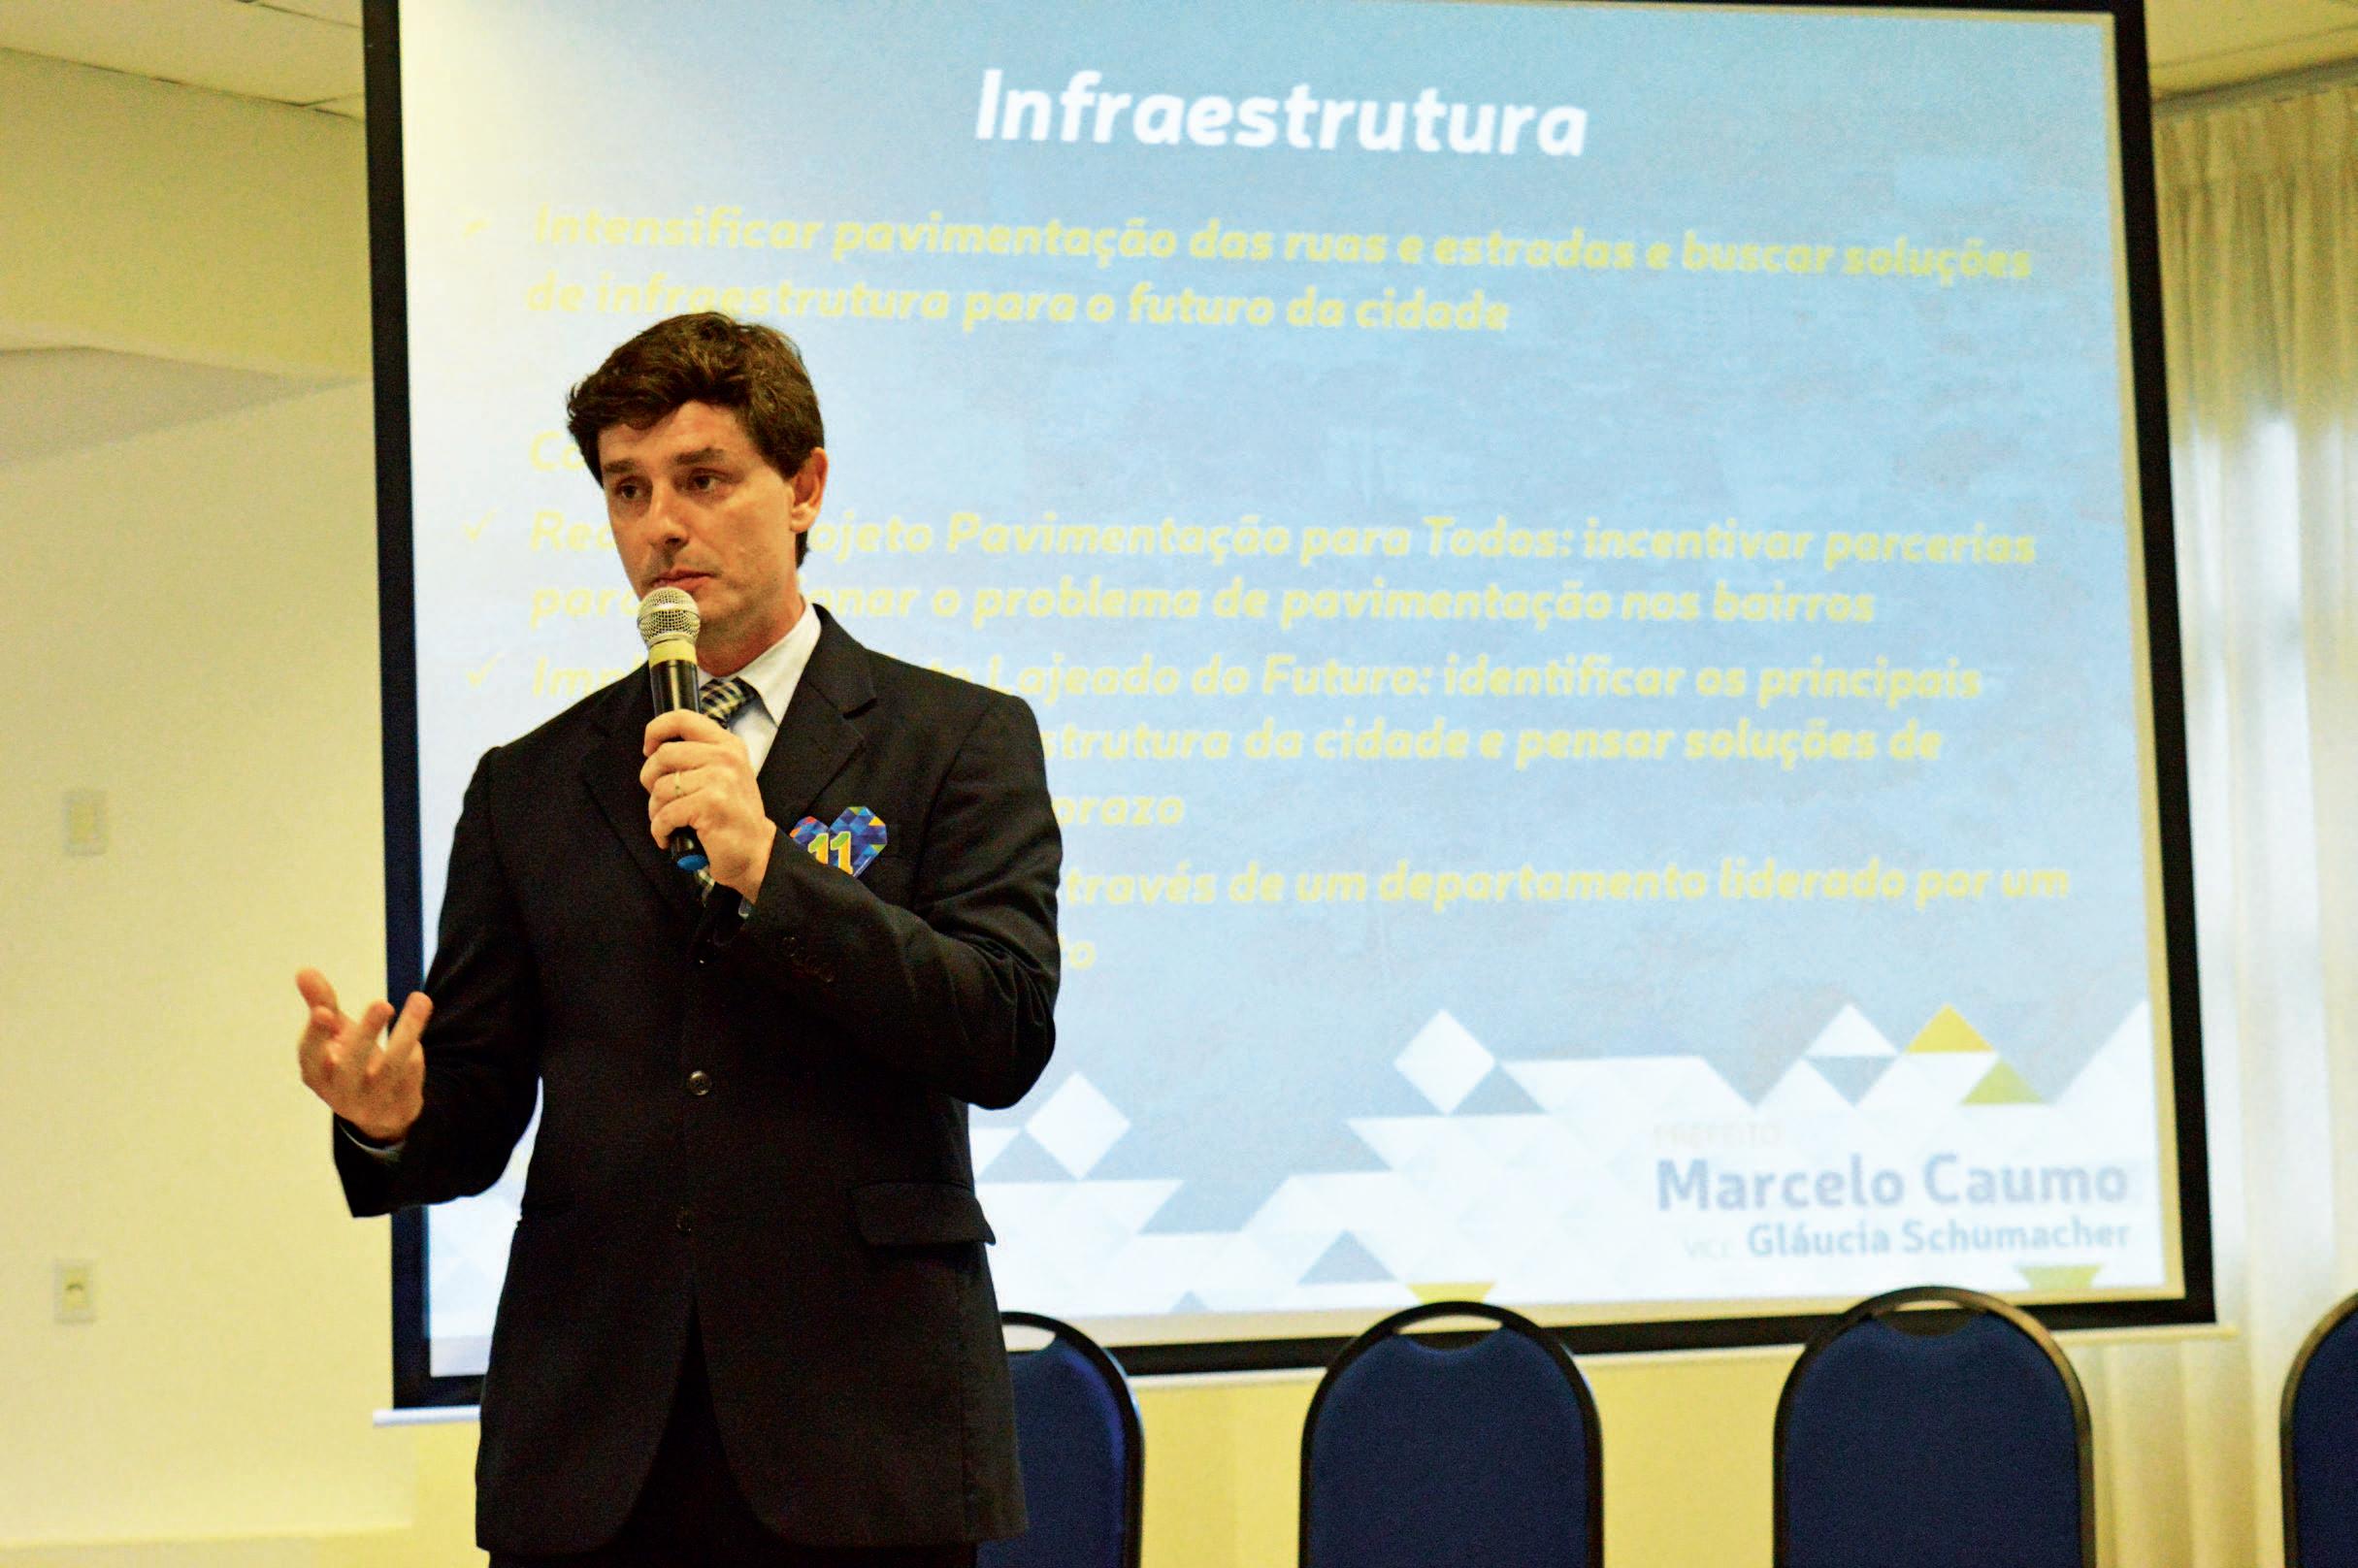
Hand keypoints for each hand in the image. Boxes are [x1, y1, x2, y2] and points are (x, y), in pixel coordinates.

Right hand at [295, 968, 428, 1142]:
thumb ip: (322, 1003)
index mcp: (317, 1074)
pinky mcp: (399, 1108)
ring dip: (406, 1034)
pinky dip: (415, 1058)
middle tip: (382, 1003)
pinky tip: (418, 1034)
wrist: (381, 1110)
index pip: (311, 1056)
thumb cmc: (351, 1060)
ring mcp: (371, 1104)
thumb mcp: (336, 1034)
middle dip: (365, 1034)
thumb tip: (304, 970)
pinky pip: (410, 1080)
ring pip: (389, 1070)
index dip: (316, 1035)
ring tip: (420, 999)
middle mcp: (340, 1093)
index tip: (324, 1012)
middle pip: (350, 1066)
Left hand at [642, 709, 777, 898]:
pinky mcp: (711, 804)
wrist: (754, 851)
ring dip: (656, 810)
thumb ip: (697, 756)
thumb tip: (654, 750)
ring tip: (669, 822)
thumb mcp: (723, 775)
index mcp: (727, 745)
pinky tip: (669, 836)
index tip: (649, 750)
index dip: (656, 730)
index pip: (682, 718)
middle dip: (650, 780)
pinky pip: (665, 813)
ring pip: (661, 787)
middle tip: (660, 798)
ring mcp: (721, 780)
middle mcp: (726, 757)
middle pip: (663, 755)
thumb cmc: (731, 816)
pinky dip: (660, 829)